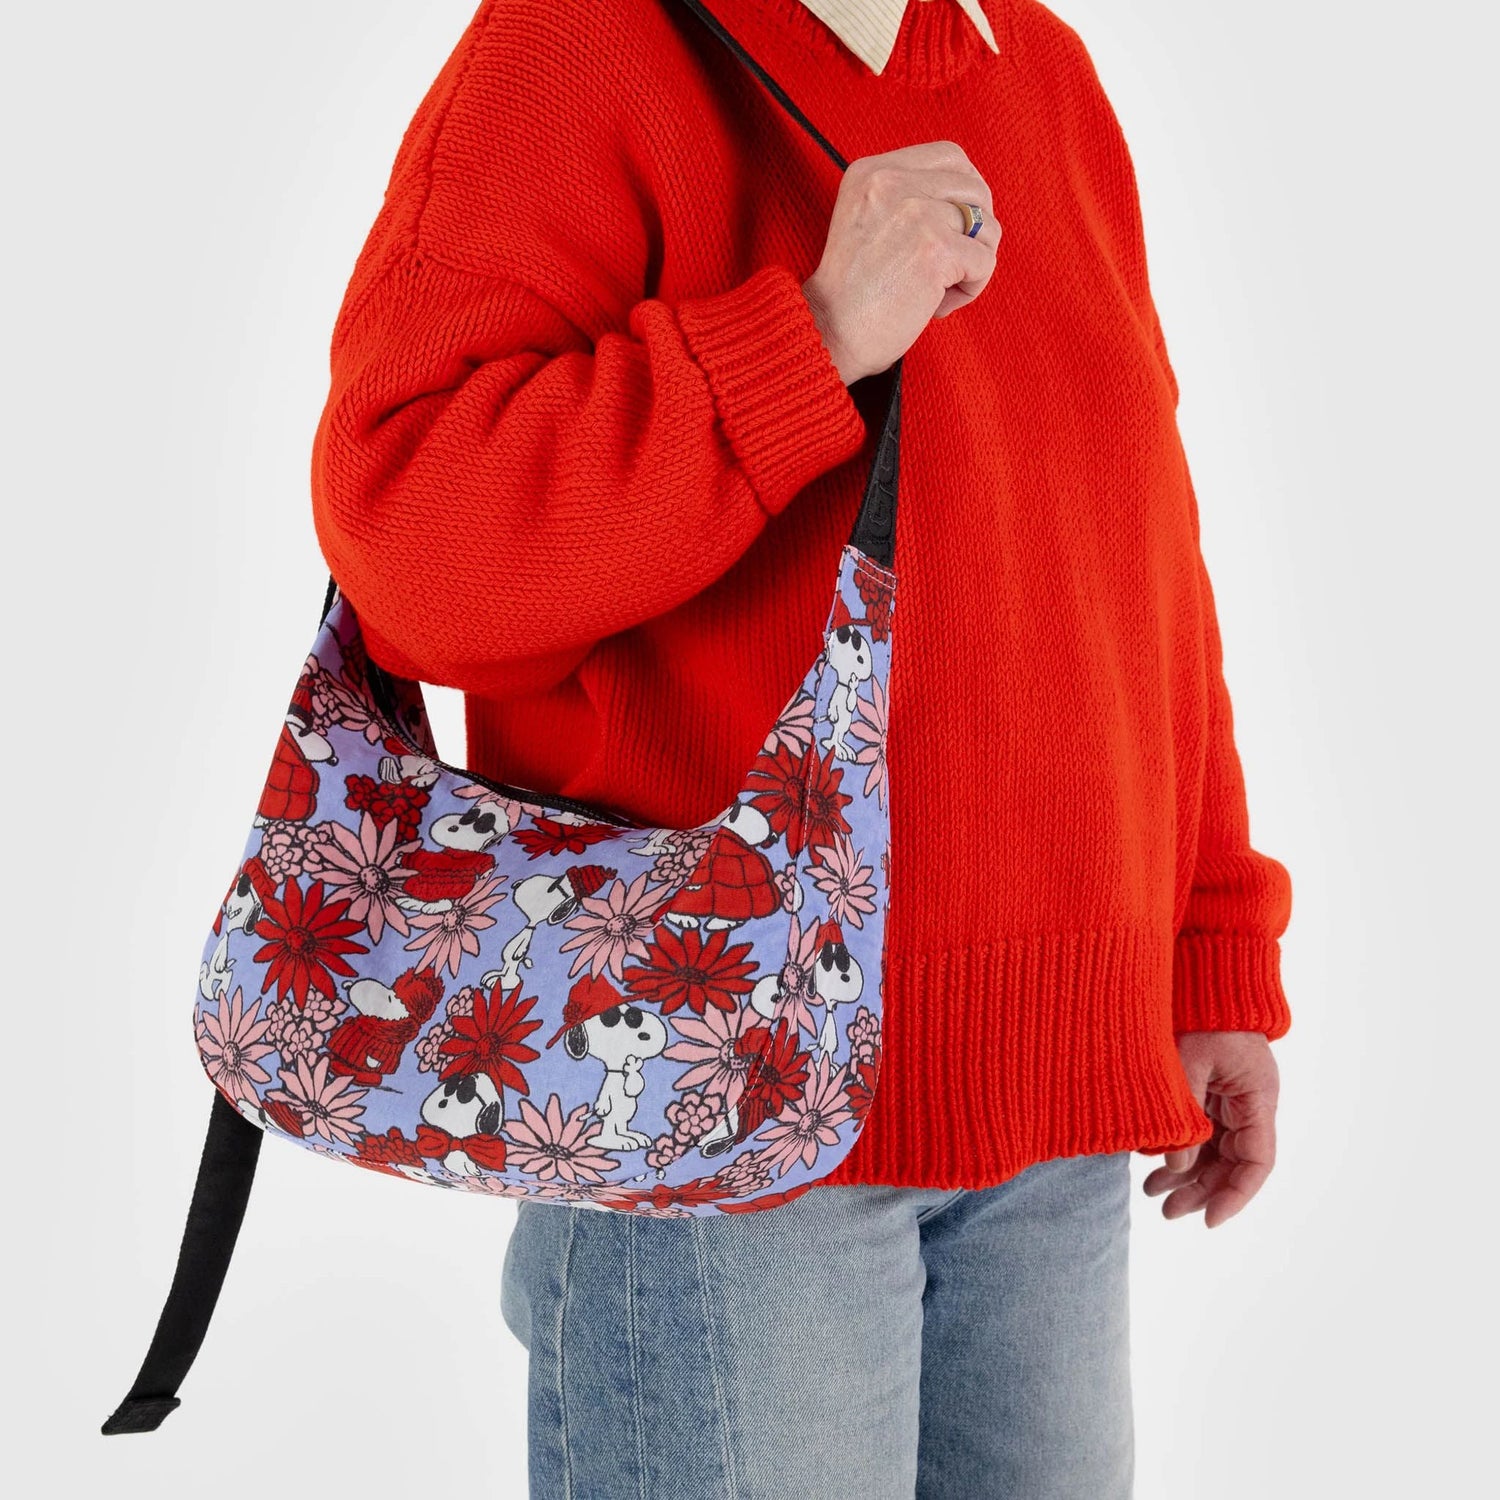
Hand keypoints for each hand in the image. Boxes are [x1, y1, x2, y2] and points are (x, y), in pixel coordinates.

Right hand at [802, 139, 1001, 385]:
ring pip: (985, 225)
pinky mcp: (935, 248)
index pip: (950, 156)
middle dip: (977, 229)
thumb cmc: (852, 293)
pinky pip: (984, 261)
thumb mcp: (869, 222)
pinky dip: (971, 289)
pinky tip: (939, 305)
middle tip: (953, 266)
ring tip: (942, 290)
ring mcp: (915, 212)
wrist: (828, 332)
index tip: (960, 226)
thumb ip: (909, 200)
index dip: (968, 189)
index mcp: (872, 170)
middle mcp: (892, 181)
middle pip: (974, 187)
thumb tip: (974, 202)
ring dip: (974, 263)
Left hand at [1144, 1030, 1279, 1227]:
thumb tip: (1175, 1169)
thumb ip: (1183, 1117)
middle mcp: (1249, 1104)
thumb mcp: (1189, 1061)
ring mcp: (1230, 1098)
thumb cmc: (1201, 1011)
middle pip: (1232, 1163)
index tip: (1209, 1220)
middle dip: (1201, 1190)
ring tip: (1152, 1195)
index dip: (1236, 1195)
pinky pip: (1200, 1131)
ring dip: (1186, 1174)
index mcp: (1258, 1098)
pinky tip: (1152, 1166)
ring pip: (1213, 1151)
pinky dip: (1179, 1149)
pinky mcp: (1210, 1090)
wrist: (1203, 975)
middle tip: (1167, 1213)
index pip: (1257, 1162)